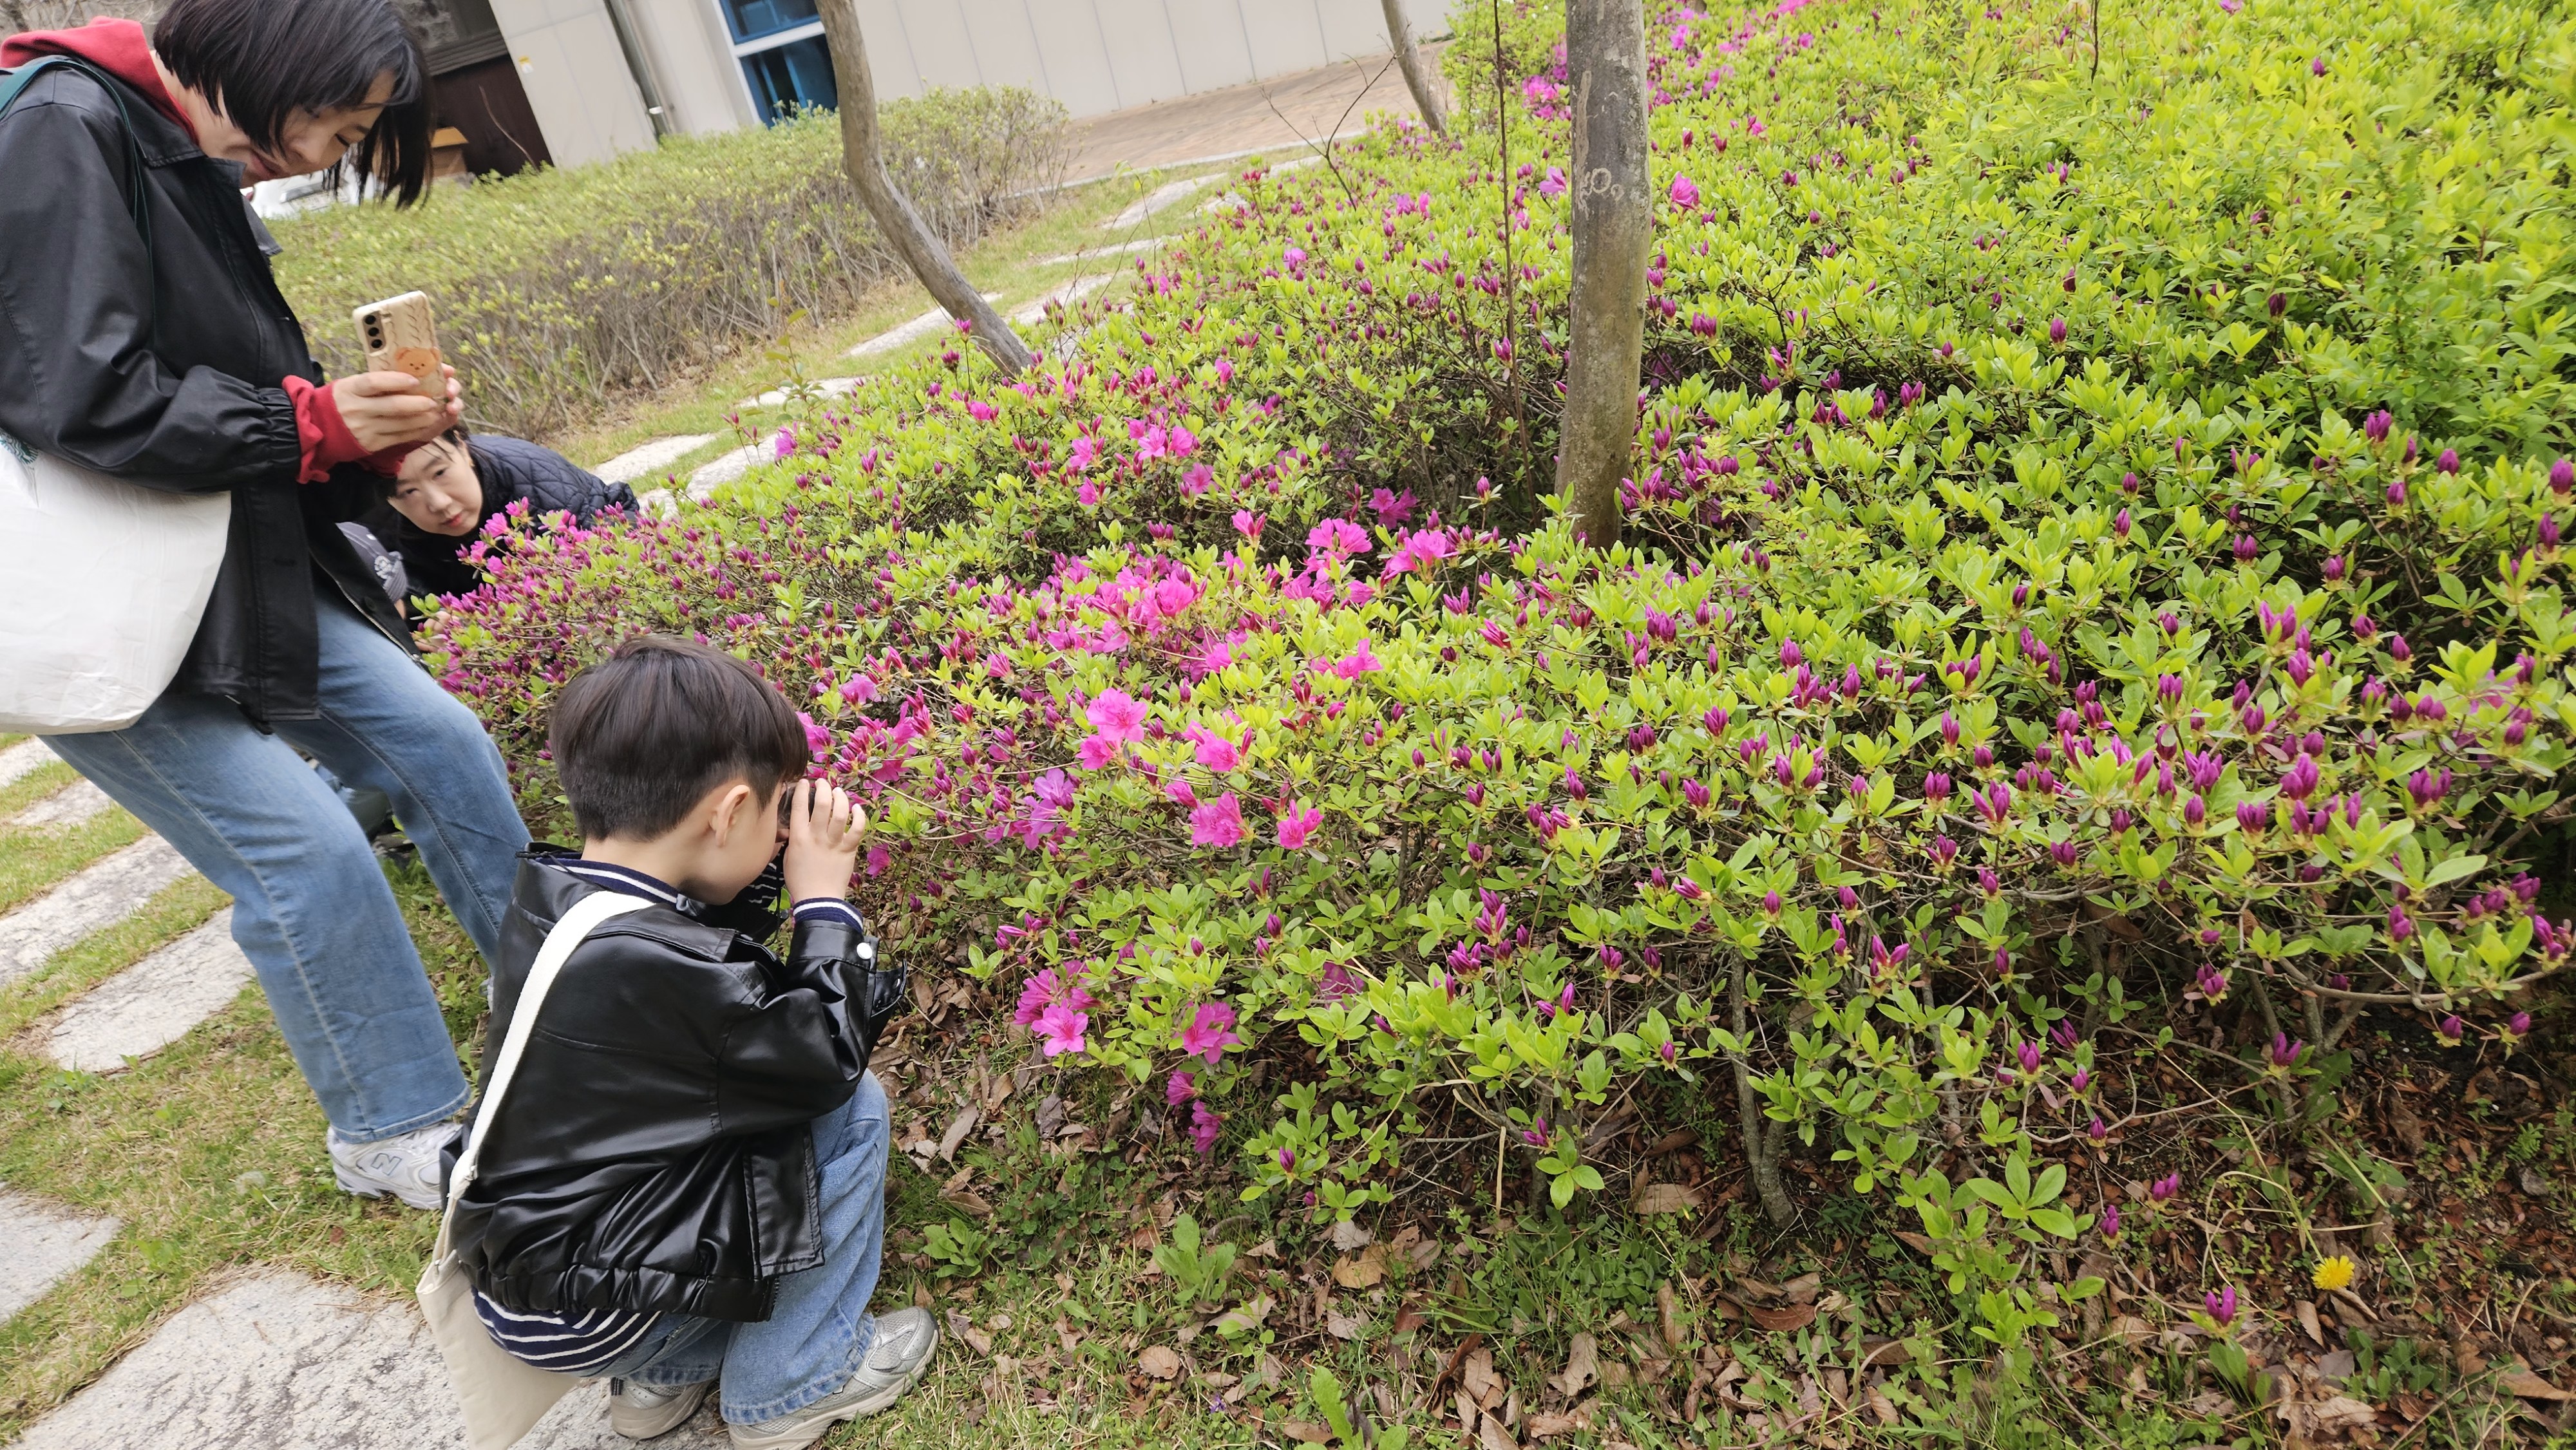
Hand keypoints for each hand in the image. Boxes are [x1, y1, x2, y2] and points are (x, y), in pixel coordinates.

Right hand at [333, 365, 461, 452]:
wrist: (321, 426)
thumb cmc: (344, 400)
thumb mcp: (352, 385)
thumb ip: (375, 382)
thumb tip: (410, 373)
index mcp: (351, 389)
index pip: (374, 382)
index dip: (396, 380)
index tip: (415, 379)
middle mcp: (357, 409)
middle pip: (393, 406)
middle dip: (418, 403)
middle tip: (434, 400)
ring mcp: (364, 428)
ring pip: (400, 424)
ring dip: (422, 419)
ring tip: (435, 412)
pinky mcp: (371, 443)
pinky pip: (399, 437)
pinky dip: (416, 431)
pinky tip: (426, 425)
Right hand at [780, 778, 867, 902]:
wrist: (818, 900)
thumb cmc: (799, 880)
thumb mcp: (788, 856)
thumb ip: (794, 838)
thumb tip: (798, 825)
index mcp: (799, 837)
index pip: (799, 806)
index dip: (801, 790)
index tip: (804, 782)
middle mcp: (817, 837)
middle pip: (822, 804)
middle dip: (823, 788)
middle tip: (823, 783)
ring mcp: (834, 843)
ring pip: (840, 813)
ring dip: (840, 798)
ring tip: (838, 792)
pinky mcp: (849, 850)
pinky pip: (857, 829)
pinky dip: (859, 817)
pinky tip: (857, 809)